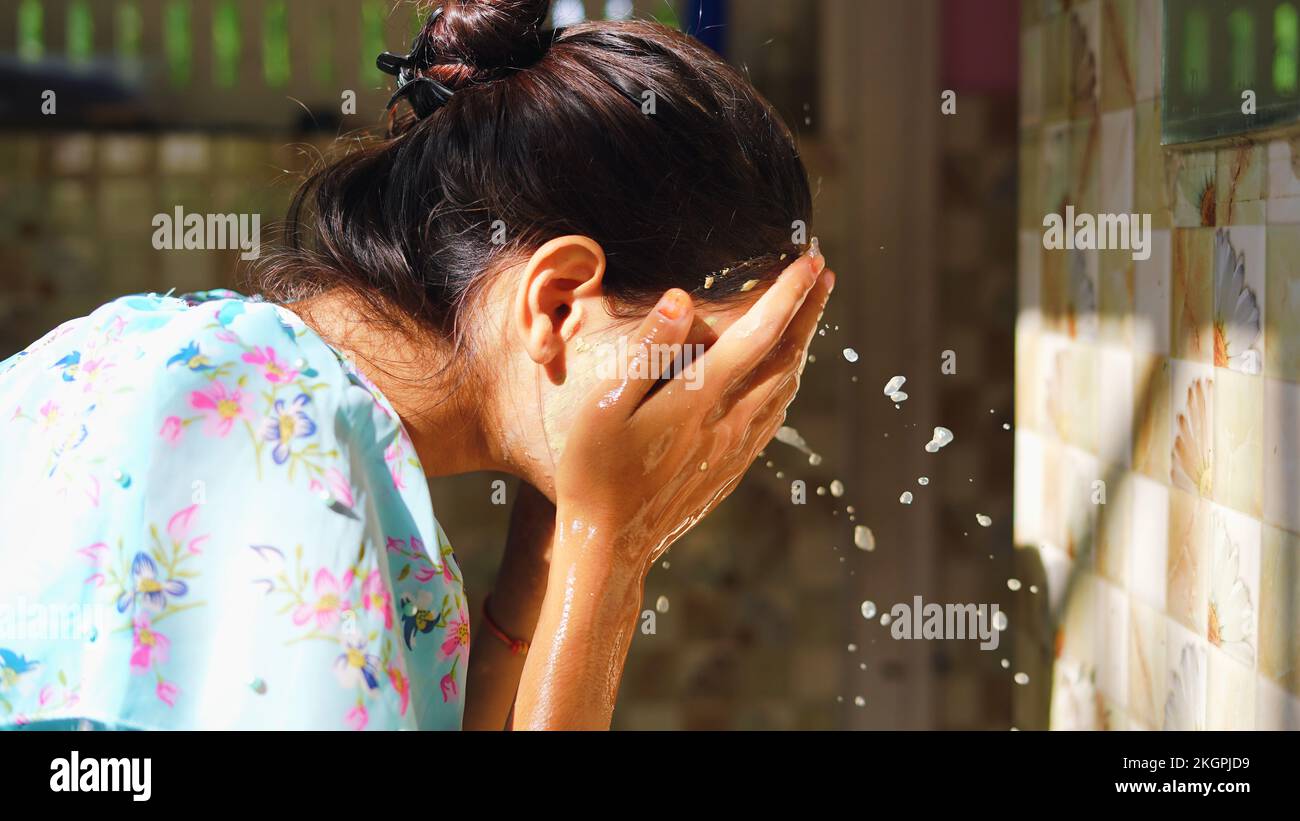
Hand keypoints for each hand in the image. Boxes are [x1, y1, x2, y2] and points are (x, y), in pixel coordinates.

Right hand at [554, 248, 833, 570]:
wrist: (611, 546)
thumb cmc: (594, 472)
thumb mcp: (603, 406)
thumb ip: (646, 350)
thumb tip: (680, 299)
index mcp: (699, 399)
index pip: (758, 334)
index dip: (788, 294)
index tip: (811, 259)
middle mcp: (729, 422)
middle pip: (786, 356)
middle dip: (809, 310)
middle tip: (824, 270)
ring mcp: (736, 449)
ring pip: (786, 387)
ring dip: (802, 344)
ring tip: (811, 313)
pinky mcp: (733, 469)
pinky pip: (774, 416)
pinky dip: (788, 383)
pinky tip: (786, 376)